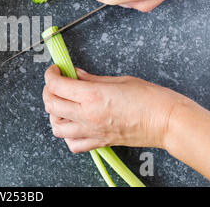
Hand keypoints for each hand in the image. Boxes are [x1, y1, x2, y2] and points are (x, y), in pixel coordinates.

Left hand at [42, 65, 193, 152]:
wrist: (166, 122)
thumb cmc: (149, 99)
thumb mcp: (117, 80)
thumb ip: (90, 78)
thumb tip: (74, 74)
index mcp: (92, 95)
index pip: (56, 85)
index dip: (50, 74)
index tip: (55, 70)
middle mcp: (87, 115)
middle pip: (51, 105)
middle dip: (48, 91)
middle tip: (55, 83)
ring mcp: (91, 131)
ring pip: (56, 127)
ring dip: (54, 114)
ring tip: (62, 104)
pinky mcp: (98, 142)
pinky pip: (72, 144)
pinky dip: (67, 135)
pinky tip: (73, 124)